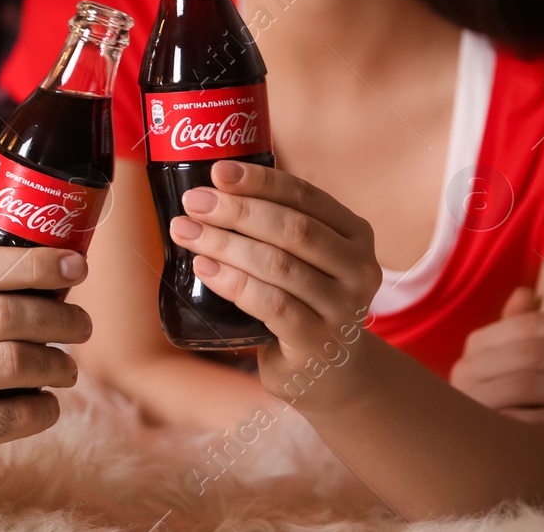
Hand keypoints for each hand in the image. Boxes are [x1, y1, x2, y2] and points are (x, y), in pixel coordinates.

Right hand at [0, 240, 91, 505]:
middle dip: (56, 317)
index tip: (75, 265)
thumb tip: (17, 233)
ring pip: (10, 363)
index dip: (34, 263)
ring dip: (55, 364)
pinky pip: (10, 415)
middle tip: (81, 323)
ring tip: (66, 368)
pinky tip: (45, 403)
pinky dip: (41, 408)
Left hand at [166, 159, 381, 404]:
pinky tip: (204, 268)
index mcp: (355, 234)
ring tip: (185, 232)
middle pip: (292, 229)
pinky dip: (233, 282)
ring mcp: (342, 309)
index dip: (260, 181)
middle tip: (193, 202)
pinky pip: (271, 304)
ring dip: (225, 244)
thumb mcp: (304, 257)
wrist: (330, 372)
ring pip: (278, 265)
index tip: (218, 171)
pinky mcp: (318, 343)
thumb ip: (273, 224)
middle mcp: (358, 269)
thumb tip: (211, 188)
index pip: (306, 196)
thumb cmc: (303, 299)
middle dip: (236, 211)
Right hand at [448, 286, 543, 428]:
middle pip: (535, 354)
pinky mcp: (480, 430)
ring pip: (530, 384)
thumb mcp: (503, 358)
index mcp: (480, 342)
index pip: (531, 325)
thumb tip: (527, 292)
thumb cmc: (497, 392)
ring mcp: (473, 398)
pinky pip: (519, 420)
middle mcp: (470, 366)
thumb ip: (515, 326)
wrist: (467, 441)